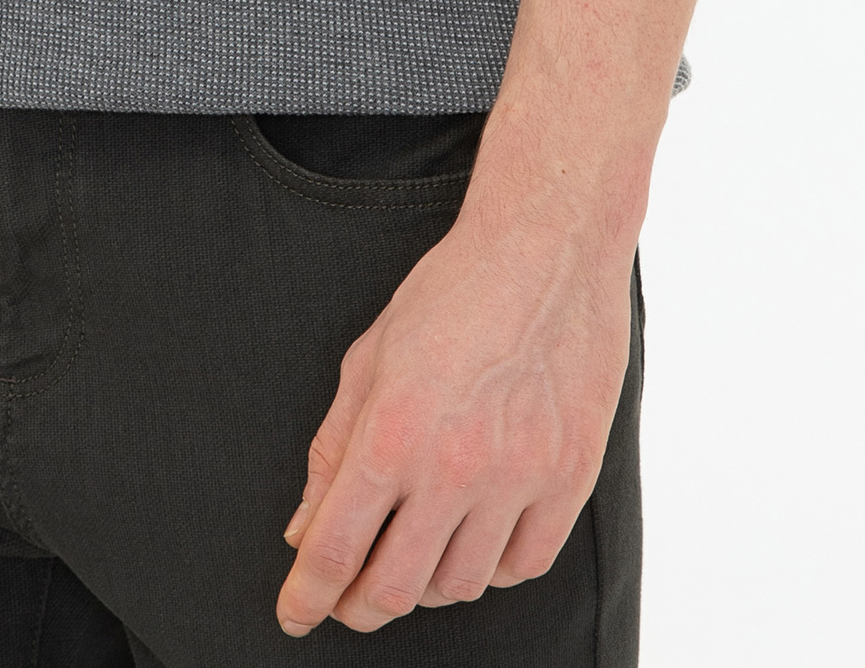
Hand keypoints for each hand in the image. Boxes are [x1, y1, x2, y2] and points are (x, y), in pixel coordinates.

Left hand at [274, 189, 633, 635]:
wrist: (547, 249)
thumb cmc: (451, 292)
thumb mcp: (369, 357)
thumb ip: (332, 447)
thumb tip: (303, 528)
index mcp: (392, 431)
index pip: (334, 548)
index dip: (306, 596)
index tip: (295, 614)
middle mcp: (454, 467)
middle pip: (395, 589)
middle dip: (358, 607)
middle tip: (348, 598)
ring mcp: (518, 478)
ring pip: (460, 585)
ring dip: (426, 582)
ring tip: (415, 549)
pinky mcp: (569, 479)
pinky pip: (524, 566)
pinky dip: (492, 566)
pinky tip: (476, 537)